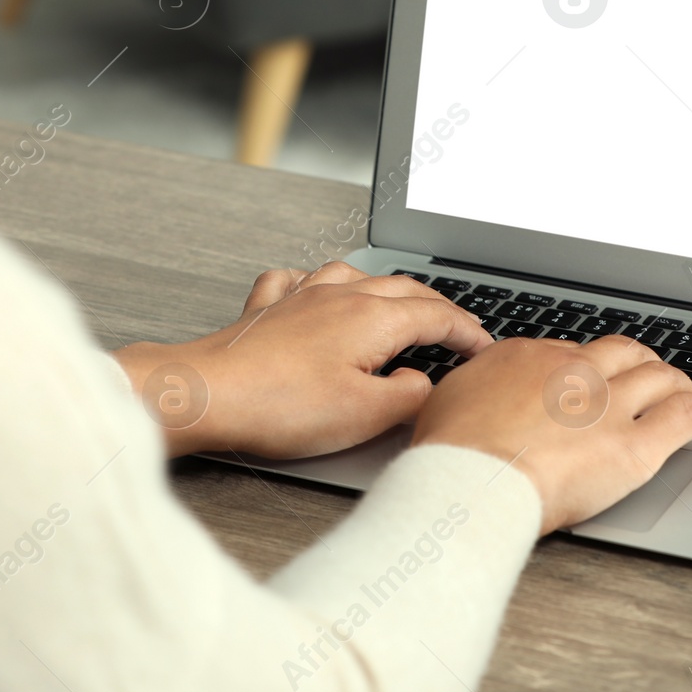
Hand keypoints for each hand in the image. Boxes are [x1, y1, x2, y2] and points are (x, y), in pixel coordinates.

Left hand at [112, 262, 492, 458]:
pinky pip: (299, 280)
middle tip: (456, 329)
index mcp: (373, 319)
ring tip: (398, 302)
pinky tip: (316, 291)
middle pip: (403, 289)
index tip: (483, 348)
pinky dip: (319, 283)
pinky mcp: (267, 310)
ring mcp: (301, 298)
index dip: (468, 333)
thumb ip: (409, 398)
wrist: (207, 393)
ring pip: (356, 276)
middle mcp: (340, 297)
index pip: (438, 317)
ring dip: (385, 288)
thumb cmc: (279, 405)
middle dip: (437, 307)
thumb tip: (425, 386)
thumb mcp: (365, 416)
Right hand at [411, 335, 691, 534]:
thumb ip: (474, 392)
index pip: (572, 351)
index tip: (590, 379)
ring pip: (659, 377)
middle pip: (623, 353)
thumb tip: (474, 397)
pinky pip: (683, 417)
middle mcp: (573, 373)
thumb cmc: (452, 454)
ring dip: (677, 383)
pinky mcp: (633, 446)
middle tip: (648, 373)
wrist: (472, 483)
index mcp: (529, 359)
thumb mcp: (448, 403)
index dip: (587, 366)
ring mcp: (607, 406)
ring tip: (684, 392)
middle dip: (640, 362)